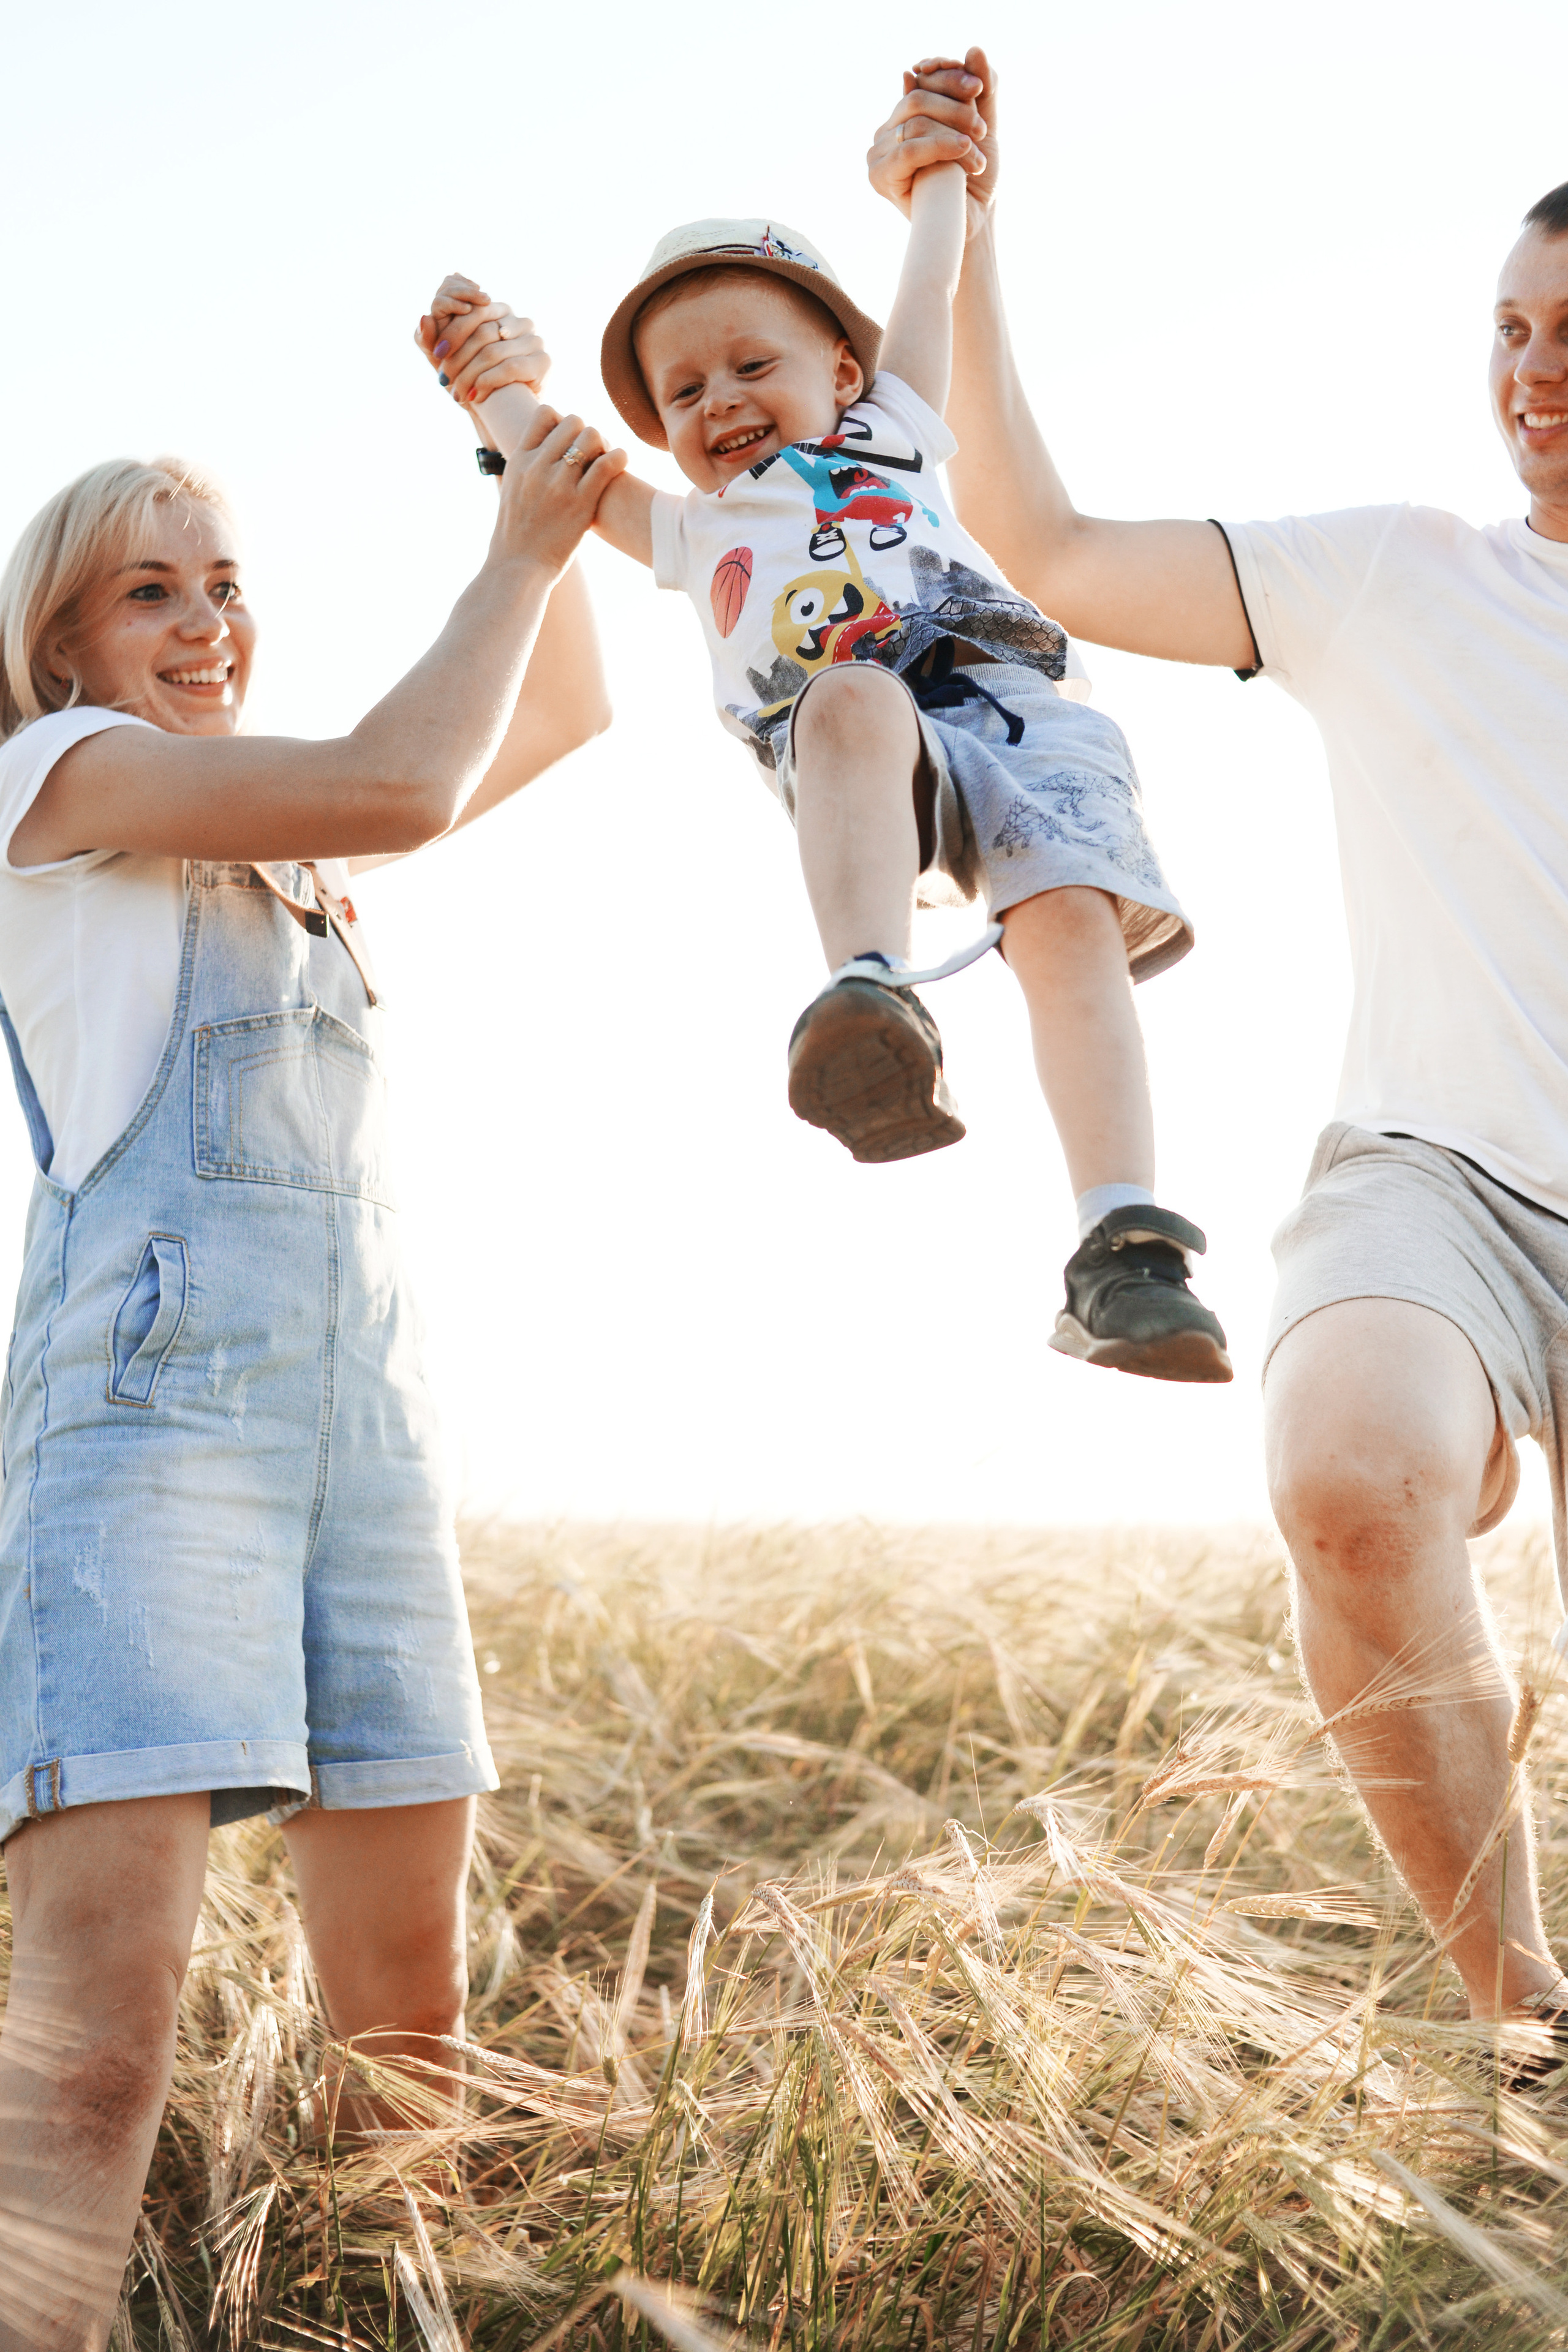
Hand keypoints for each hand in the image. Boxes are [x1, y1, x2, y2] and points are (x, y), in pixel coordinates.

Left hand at [414, 273, 550, 405]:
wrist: (502, 413)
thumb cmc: (473, 380)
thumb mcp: (447, 360)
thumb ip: (431, 339)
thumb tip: (424, 317)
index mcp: (497, 310)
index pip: (473, 309)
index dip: (453, 331)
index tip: (437, 353)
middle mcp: (519, 320)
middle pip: (482, 332)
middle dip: (459, 358)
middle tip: (444, 379)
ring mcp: (534, 339)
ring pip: (493, 351)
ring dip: (470, 375)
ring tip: (457, 394)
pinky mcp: (543, 361)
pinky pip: (510, 368)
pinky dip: (488, 382)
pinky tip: (476, 396)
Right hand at [491, 405, 627, 579]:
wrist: (518, 567)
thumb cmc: (517, 535)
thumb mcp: (512, 490)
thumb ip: (527, 468)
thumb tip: (543, 451)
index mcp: (520, 460)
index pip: (545, 413)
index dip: (562, 420)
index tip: (569, 439)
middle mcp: (538, 466)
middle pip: (573, 421)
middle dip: (586, 432)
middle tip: (592, 453)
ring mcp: (560, 484)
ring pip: (592, 436)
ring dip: (603, 444)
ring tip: (604, 461)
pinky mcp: (581, 503)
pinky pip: (608, 464)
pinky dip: (620, 457)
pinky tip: (621, 462)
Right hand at [867, 47, 996, 242]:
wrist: (969, 223)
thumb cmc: (975, 178)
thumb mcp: (984, 127)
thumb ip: (984, 89)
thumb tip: (974, 49)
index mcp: (906, 114)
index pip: (922, 81)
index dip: (947, 77)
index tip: (978, 88)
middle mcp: (888, 129)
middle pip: (917, 98)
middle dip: (953, 106)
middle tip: (982, 127)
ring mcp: (878, 151)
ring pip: (914, 121)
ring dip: (952, 133)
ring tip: (977, 154)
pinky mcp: (879, 175)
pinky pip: (908, 150)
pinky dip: (939, 147)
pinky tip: (963, 152)